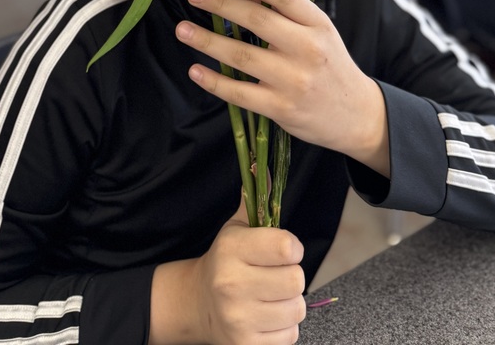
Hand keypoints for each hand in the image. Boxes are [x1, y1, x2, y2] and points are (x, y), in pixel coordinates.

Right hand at [150, 192, 305, 344]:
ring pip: (296, 309)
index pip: (286, 247)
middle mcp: (231, 284)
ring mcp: (238, 319)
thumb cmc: (225, 261)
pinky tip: (267, 317)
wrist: (197, 304)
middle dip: (291, 276)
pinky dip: (284, 328)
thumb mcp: (237, 227)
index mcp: (232, 249)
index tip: (285, 250)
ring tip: (271, 296)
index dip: (293, 248)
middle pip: (296, 280)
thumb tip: (267, 166)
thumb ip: (257, 199)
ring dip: (290, 304)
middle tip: (275, 274)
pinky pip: (290, 336)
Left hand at [176, 0, 389, 174]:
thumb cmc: (329, 65)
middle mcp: (307, 49)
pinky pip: (240, 93)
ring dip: (207, 41)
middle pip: (257, 20)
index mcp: (317, 24)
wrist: (355, 114)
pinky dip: (214, 81)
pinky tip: (196, 70)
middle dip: (221, 5)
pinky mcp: (281, 108)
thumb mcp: (319, 32)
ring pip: (242, 56)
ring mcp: (293, 81)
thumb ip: (288, 13)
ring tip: (182, 30)